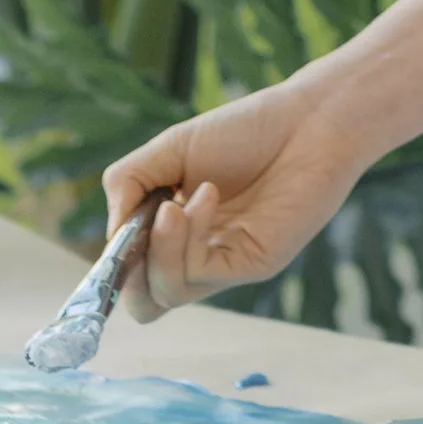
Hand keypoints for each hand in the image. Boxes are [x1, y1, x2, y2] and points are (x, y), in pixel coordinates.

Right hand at [102, 74, 369, 317]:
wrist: (311, 120)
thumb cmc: (246, 130)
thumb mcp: (170, 149)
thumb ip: (127, 183)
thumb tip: (111, 231)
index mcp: (175, 231)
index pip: (131, 275)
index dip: (111, 265)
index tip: (116, 231)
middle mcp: (197, 254)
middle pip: (144, 303)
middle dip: (125, 277)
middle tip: (137, 232)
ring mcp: (223, 264)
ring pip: (164, 294)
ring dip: (158, 248)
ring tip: (175, 202)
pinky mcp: (250, 265)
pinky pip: (197, 274)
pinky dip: (186, 237)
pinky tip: (204, 195)